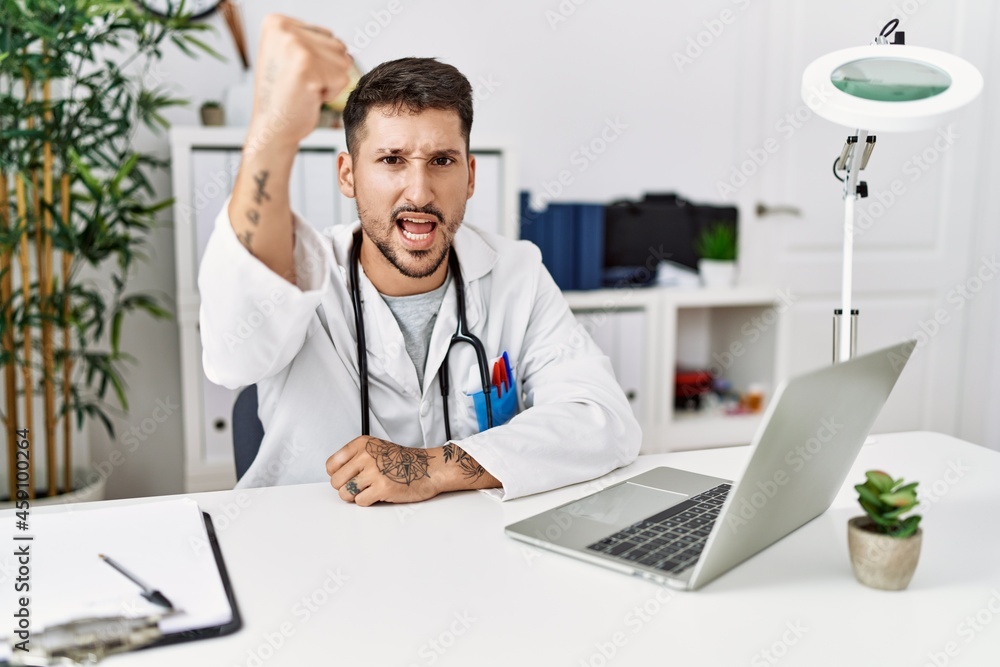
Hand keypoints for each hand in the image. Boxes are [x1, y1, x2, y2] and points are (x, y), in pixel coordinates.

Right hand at [249, 14, 353, 150]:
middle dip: (327, 71)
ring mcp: (295, 46)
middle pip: (337, 45)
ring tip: (305, 89)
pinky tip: (308, 97)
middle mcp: (283, 29)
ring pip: (343, 61)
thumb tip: (345, 49)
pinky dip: (331, 94)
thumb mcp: (290, 58)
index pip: (327, 35)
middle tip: (300, 84)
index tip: (294, 73)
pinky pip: (342, 79)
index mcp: (276, 23)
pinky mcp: (308, 67)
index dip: (318, 61)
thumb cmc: (284, 97)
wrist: (272, 128)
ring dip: (330, 81)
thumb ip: (312, 42)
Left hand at [327, 436, 440, 505]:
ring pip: (345, 494)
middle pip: (336, 481)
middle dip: (346, 487)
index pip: (331, 465)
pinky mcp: (382, 488)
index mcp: (362, 444)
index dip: (338, 474)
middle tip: (360, 485)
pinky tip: (379, 493)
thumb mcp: (376, 449)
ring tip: (370, 489)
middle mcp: (366, 456)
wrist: (428, 468)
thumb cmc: (403, 462)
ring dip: (356, 496)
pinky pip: (360, 501)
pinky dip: (368, 501)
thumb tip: (334, 475)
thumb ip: (354, 459)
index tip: (348, 476)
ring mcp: (374, 472)